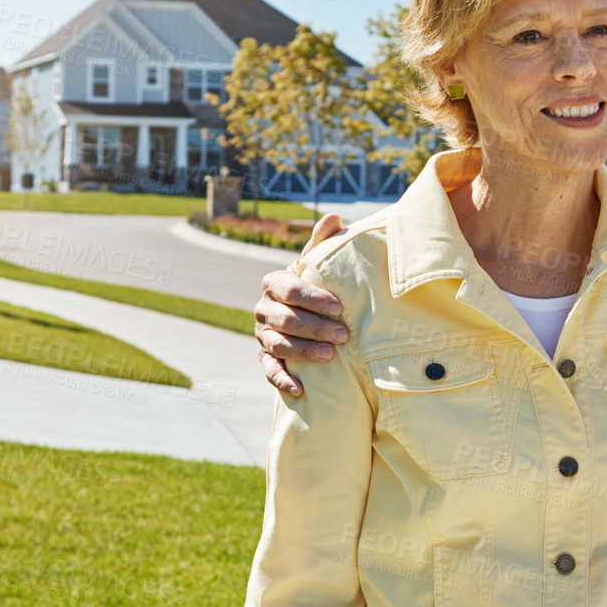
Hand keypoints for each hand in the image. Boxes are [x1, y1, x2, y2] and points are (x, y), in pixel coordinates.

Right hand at [255, 213, 347, 395]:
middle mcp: (263, 308)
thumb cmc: (313, 286)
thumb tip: (334, 216)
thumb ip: (322, 243)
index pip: (290, 290)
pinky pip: (269, 370)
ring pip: (278, 344)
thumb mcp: (315, 265)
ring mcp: (262, 334)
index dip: (314, 298)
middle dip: (315, 327)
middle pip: (285, 319)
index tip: (338, 307)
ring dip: (303, 351)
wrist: (299, 313)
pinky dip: (282, 380)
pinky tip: (300, 389)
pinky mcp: (264, 357)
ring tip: (329, 356)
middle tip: (344, 334)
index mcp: (274, 283)